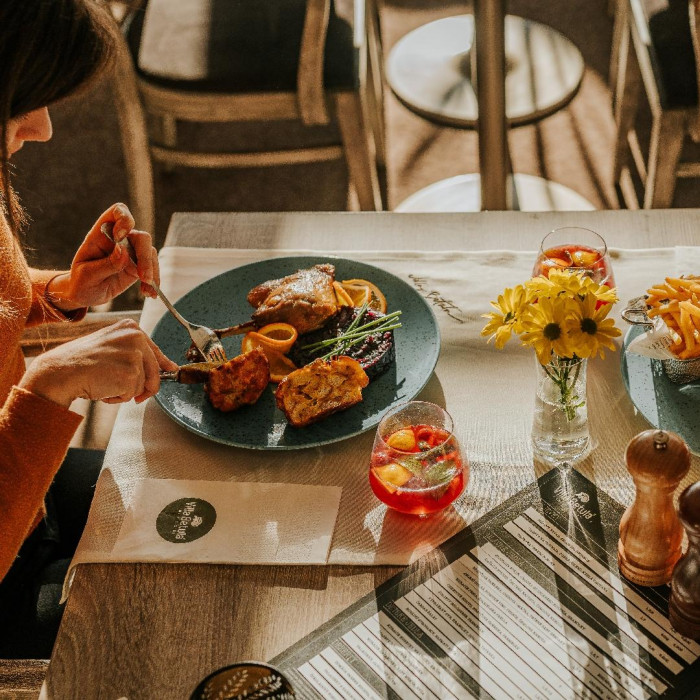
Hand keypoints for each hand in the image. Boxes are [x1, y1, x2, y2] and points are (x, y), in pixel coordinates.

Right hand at [20, 320, 178, 406]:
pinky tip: (103, 389)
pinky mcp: (131, 373)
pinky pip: (132, 394)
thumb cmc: (81, 360)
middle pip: (155, 370)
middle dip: (148, 387)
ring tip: (104, 384)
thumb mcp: (111, 346)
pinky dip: (118, 398)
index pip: (155, 350)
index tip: (171, 369)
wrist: (61, 371)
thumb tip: (169, 367)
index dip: (163, 364)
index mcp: (131, 327)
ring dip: (125, 392)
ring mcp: (134, 355)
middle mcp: (136, 337)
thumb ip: (136, 352)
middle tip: (139, 398)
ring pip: (143, 384)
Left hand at [47, 203, 158, 310]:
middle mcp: (119, 240)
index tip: (120, 237)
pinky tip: (150, 293)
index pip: (117, 212)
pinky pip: (153, 269)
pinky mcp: (138, 266)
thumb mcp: (87, 275)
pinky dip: (154, 282)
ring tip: (147, 291)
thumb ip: (106, 264)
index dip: (123, 219)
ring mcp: (131, 253)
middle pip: (141, 236)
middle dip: (144, 256)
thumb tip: (124, 252)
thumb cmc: (81, 282)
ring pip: (150, 253)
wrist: (85, 294)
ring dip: (152, 271)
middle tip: (143, 276)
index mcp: (101, 235)